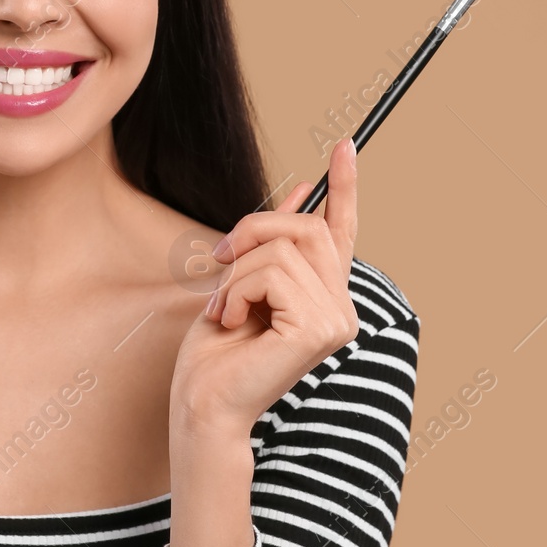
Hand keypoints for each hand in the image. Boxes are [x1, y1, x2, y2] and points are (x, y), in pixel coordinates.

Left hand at [170, 137, 359, 436]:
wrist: (202, 401)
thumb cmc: (216, 351)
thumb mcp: (242, 280)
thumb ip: (272, 244)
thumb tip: (301, 190)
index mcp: (325, 295)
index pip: (342, 231)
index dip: (345, 186)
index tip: (345, 145)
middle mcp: (341, 307)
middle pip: (307, 227)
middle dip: (253, 230)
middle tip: (220, 257)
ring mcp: (335, 320)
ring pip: (281, 249)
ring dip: (237, 271)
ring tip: (226, 307)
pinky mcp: (317, 329)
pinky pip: (271, 274)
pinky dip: (238, 289)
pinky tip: (233, 320)